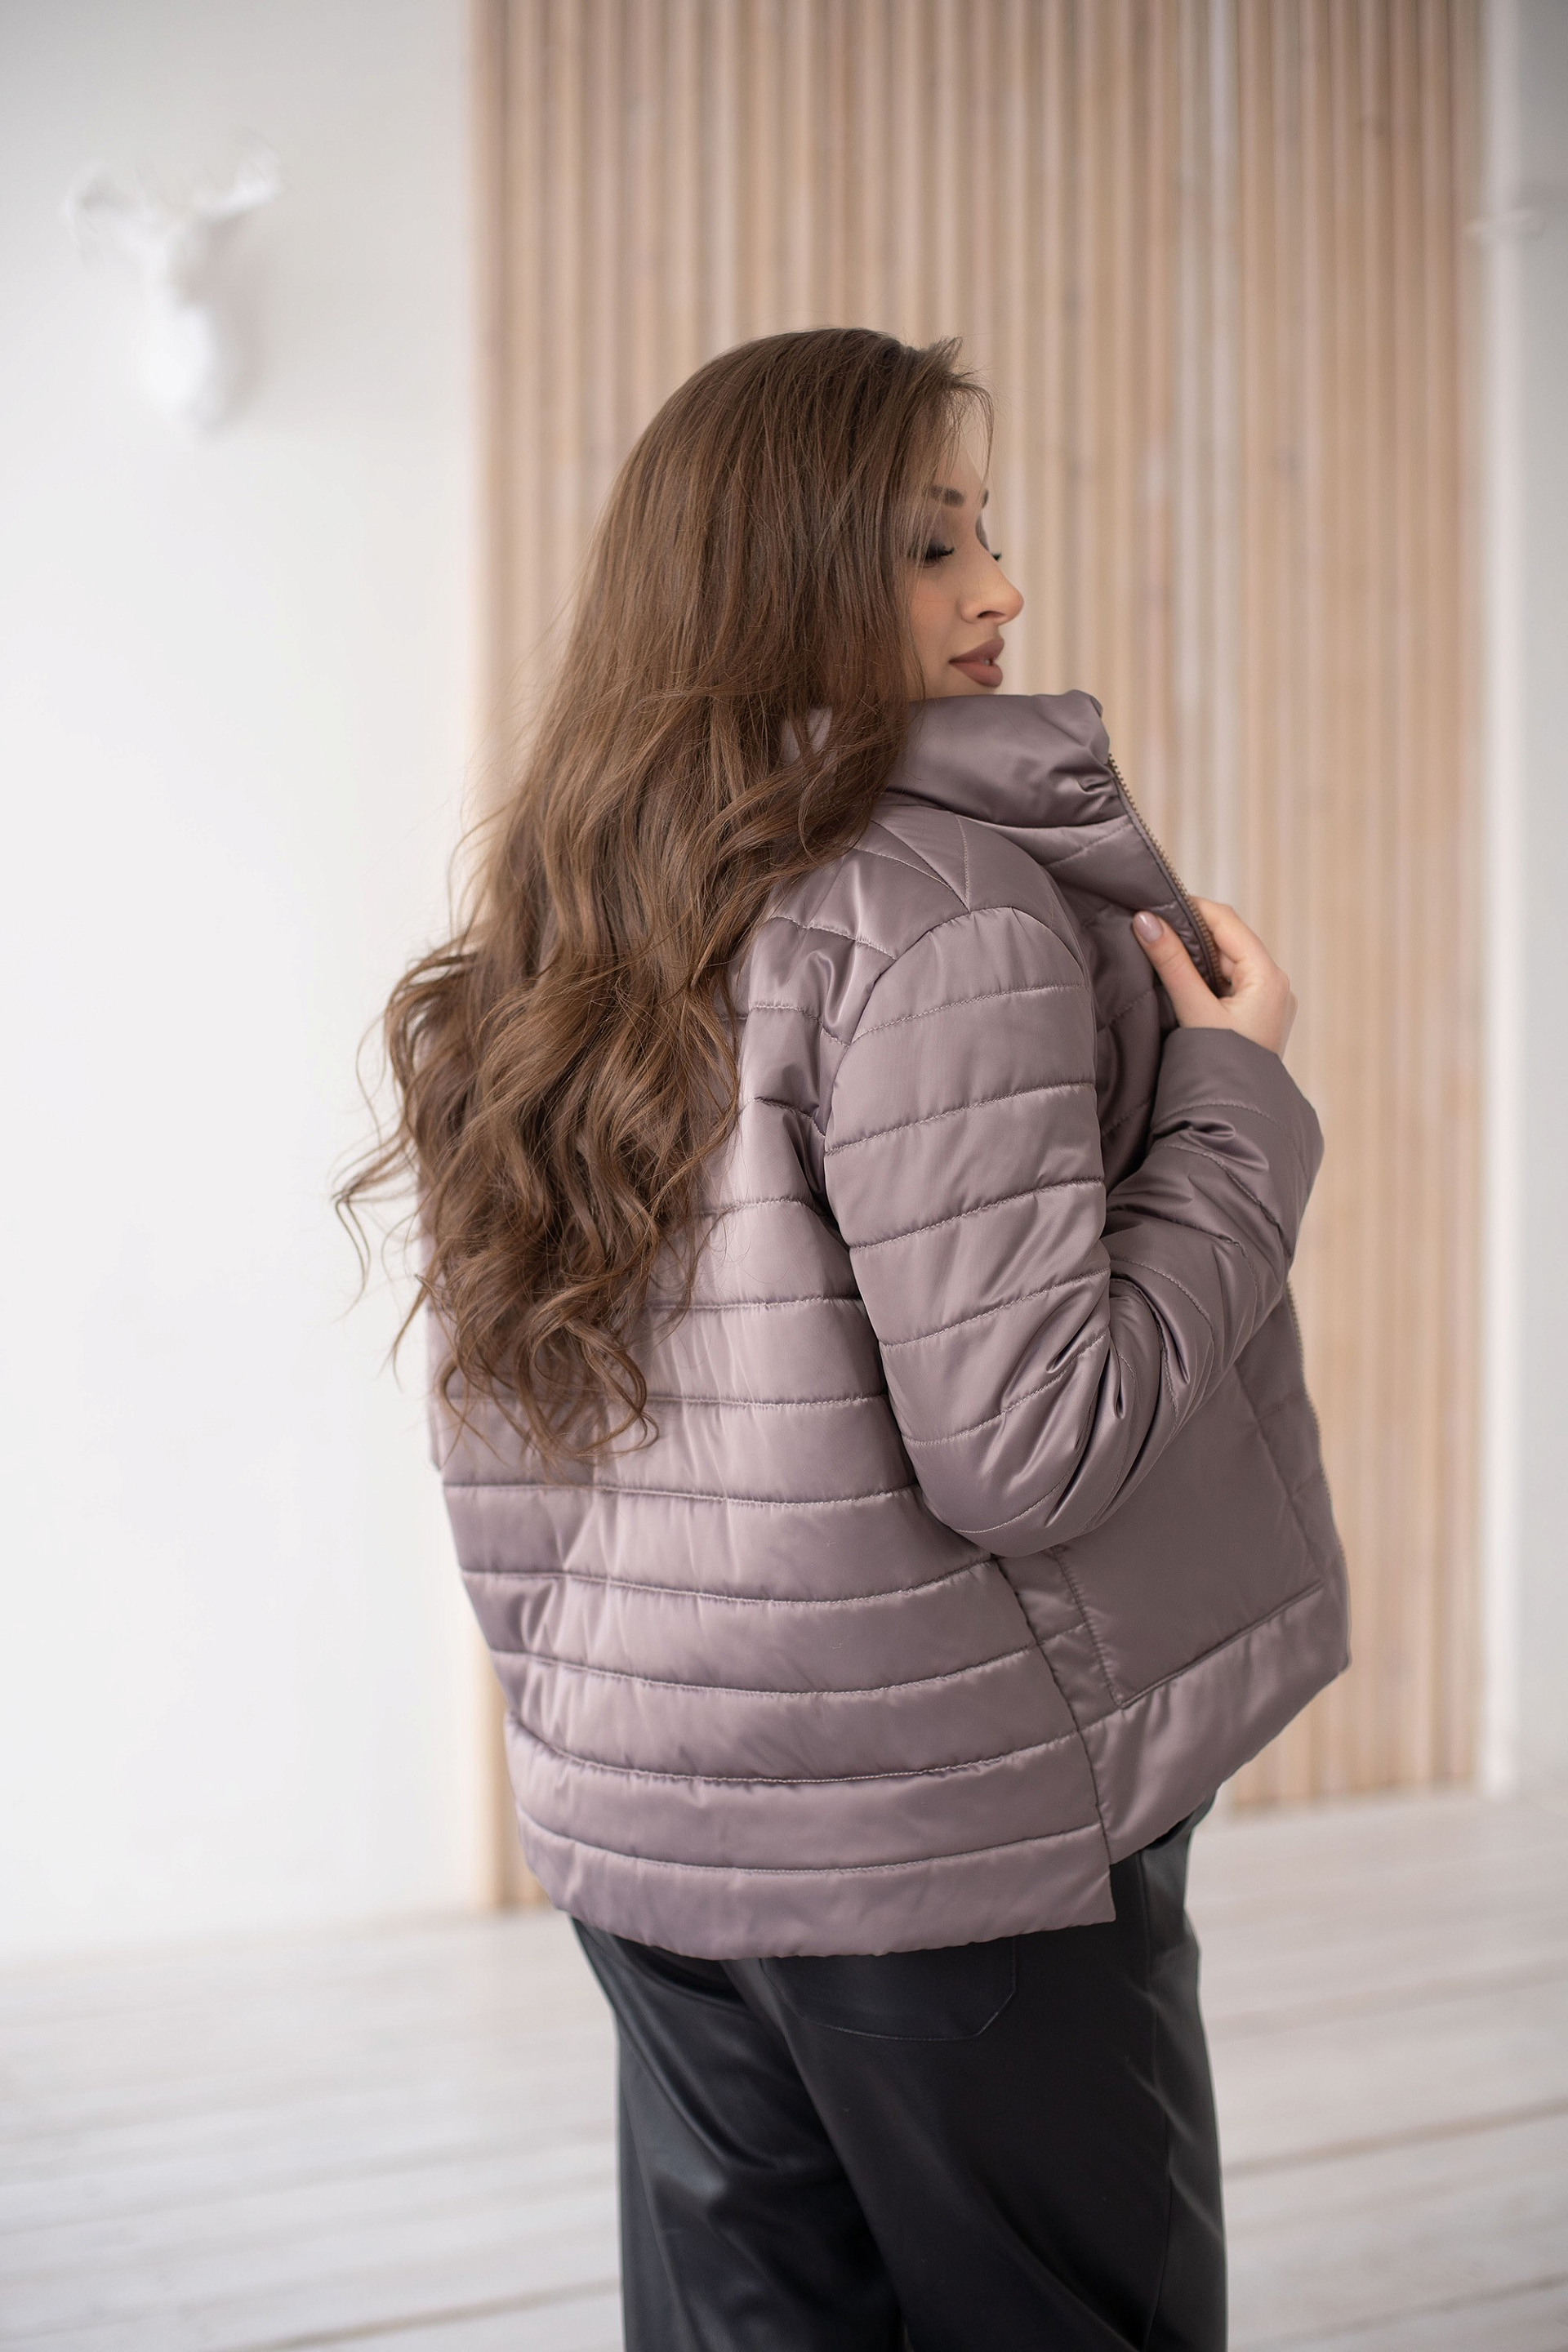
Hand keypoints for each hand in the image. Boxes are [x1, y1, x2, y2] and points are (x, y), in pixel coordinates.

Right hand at [1132, 898, 1296, 1056]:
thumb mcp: (1194, 1011)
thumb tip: (1144, 920)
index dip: (1189, 909)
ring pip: (1224, 962)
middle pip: (1226, 940)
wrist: (1237, 1115)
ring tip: (1158, 955)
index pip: (1226, 921)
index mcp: (1268, 976)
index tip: (1152, 906)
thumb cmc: (1221, 1067)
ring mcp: (1268, 1000)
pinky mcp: (1257, 1015)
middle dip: (1188, 934)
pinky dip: (1202, 977)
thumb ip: (1170, 963)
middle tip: (1149, 930)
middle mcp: (1275, 983)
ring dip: (1193, 957)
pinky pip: (1228, 983)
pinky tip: (1178, 982)